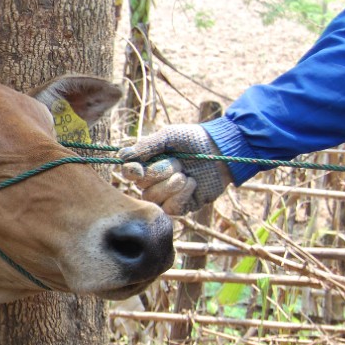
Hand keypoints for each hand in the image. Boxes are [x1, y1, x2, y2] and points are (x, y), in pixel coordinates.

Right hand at [117, 124, 233, 214]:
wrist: (222, 151)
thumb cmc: (194, 140)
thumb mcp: (168, 136)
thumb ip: (146, 146)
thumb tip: (123, 157)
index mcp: (147, 163)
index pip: (128, 172)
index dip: (131, 172)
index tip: (138, 168)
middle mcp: (153, 181)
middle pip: (142, 186)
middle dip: (160, 172)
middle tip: (179, 163)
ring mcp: (167, 195)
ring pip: (154, 198)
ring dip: (171, 184)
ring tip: (186, 175)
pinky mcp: (181, 206)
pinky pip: (171, 208)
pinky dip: (181, 195)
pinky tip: (192, 183)